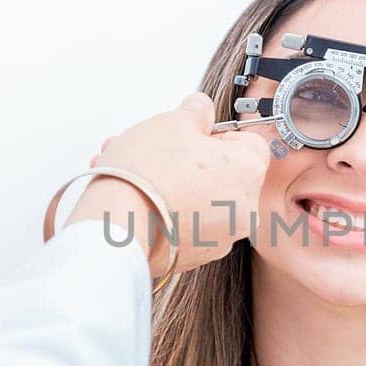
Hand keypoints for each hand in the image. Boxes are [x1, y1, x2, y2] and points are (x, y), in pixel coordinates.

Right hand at [66, 92, 270, 278]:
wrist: (116, 227)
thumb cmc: (147, 175)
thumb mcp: (173, 122)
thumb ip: (195, 112)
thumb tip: (200, 109)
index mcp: (249, 172)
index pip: (249, 143)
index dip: (218, 134)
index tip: (193, 134)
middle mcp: (245, 210)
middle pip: (222, 172)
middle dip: (187, 157)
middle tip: (156, 147)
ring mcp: (221, 237)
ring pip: (200, 197)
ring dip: (171, 180)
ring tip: (132, 167)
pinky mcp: (196, 255)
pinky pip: (188, 222)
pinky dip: (168, 209)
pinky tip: (136, 195)